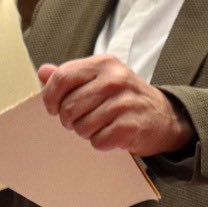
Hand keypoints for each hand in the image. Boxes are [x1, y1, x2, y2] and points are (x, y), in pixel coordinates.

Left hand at [39, 55, 193, 155]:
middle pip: (69, 106)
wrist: (164, 116)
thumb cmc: (125, 98)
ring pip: (81, 127)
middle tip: (82, 119)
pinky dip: (101, 142)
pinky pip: (98, 141)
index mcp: (104, 64)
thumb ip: (72, 75)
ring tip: (101, 125)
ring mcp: (124, 103)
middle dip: (70, 120)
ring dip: (86, 132)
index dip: (50, 97)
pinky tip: (112, 133)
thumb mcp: (101, 78)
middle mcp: (115, 79)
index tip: (53, 107)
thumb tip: (43, 71)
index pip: (62, 77)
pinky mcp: (130, 126)